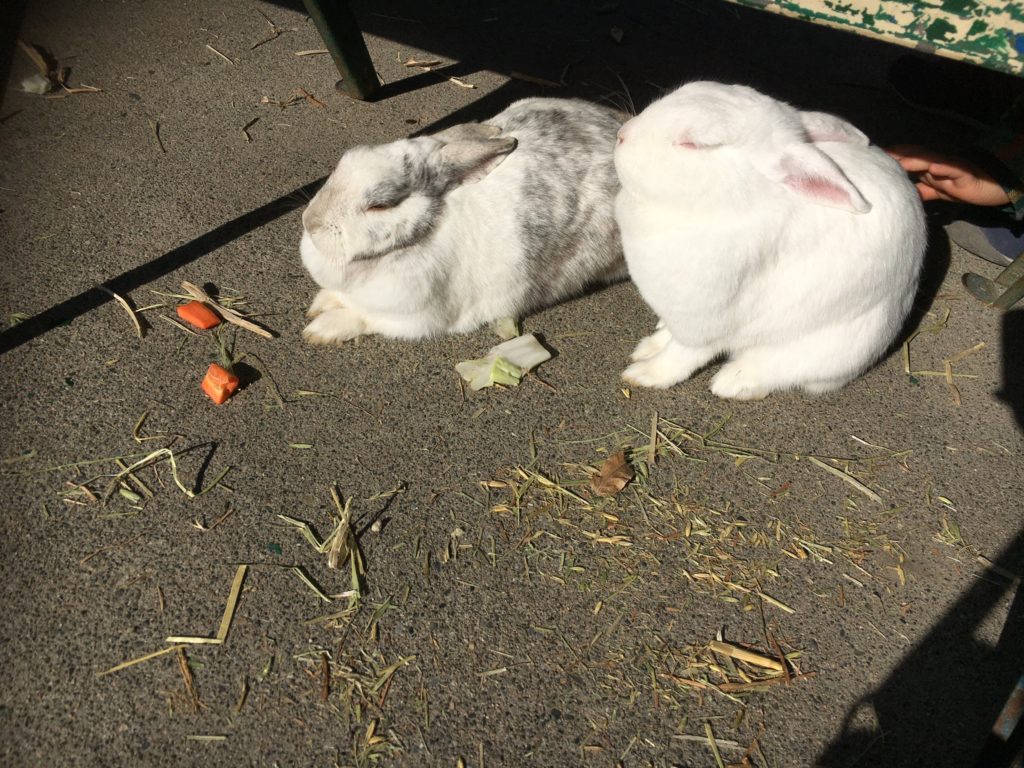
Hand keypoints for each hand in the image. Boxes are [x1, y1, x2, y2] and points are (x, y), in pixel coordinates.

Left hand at [886, 145, 1010, 206]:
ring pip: (931, 160)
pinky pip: (953, 169)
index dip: (891, 157)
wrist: (987, 190)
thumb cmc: (959, 189)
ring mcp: (950, 167)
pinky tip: (933, 168)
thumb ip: (918, 191)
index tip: (873, 157)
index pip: (907, 158)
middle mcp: (936, 163)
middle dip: (898, 154)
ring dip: (915, 159)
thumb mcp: (933, 192)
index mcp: (928, 167)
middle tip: (880, 155)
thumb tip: (900, 194)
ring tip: (901, 160)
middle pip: (915, 155)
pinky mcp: (963, 174)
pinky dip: (942, 168)